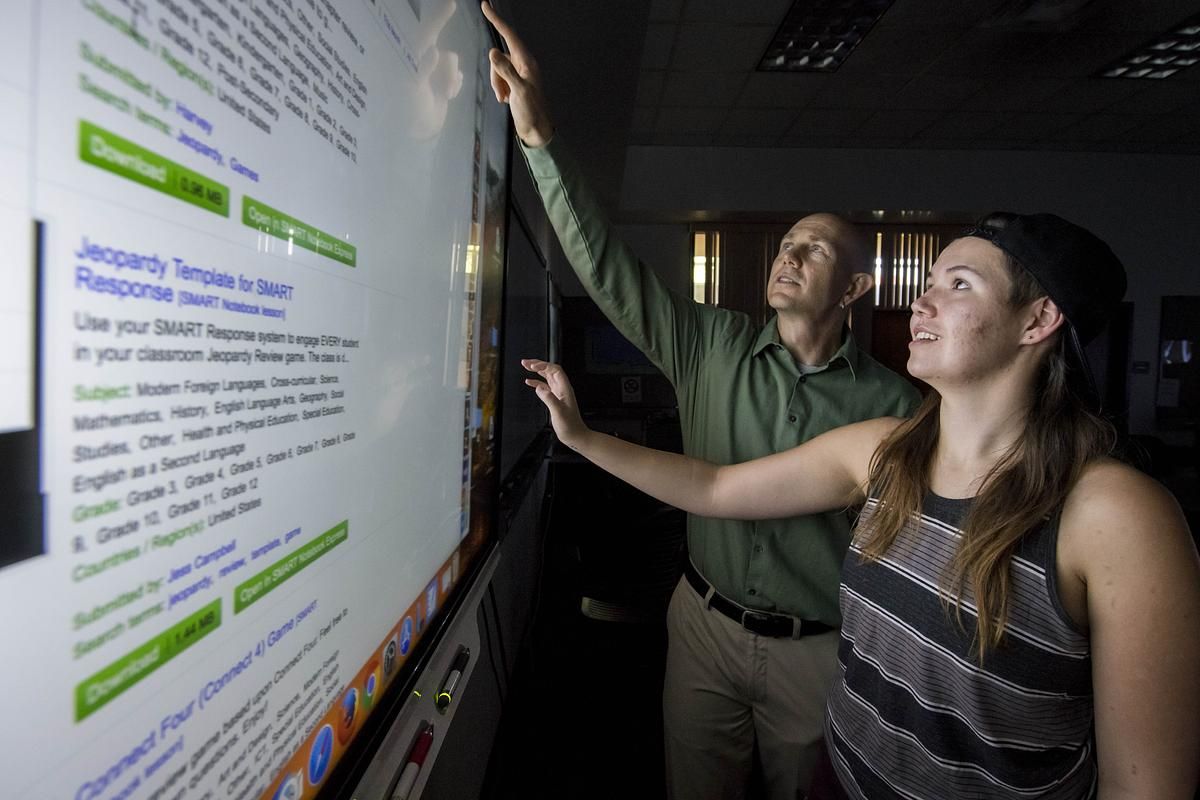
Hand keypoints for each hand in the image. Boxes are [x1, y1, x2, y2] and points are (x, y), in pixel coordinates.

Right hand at [481, 2, 553, 146]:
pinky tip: (506, 100)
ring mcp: (518, 74)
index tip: (485, 5)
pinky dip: (498, 88)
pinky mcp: (514, 83)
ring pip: (496, 68)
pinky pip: (498, 78)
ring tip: (505, 99)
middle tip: (503, 94)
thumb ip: (505, 70)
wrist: (536, 130)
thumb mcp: (518, 90)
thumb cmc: (532, 111)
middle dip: (495, 74)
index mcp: (527, 62)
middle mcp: (522, 65)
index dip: (496, 20)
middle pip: (498, 56)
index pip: (509, 35)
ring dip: (496, 83)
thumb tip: (492, 51)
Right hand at [522, 358, 587, 447]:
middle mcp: (562, 389)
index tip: (532, 366)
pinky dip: (536, 382)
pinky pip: (545, 386)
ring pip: (547, 377)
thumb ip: (549, 399)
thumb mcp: (559, 412)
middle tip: (525, 362)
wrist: (575, 435)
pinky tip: (529, 382)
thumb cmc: (570, 426)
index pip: (555, 370)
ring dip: (536, 371)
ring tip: (526, 367)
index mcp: (565, 389)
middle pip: (550, 371)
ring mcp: (558, 393)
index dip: (544, 365)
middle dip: (538, 364)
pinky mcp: (555, 399)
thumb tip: (539, 388)